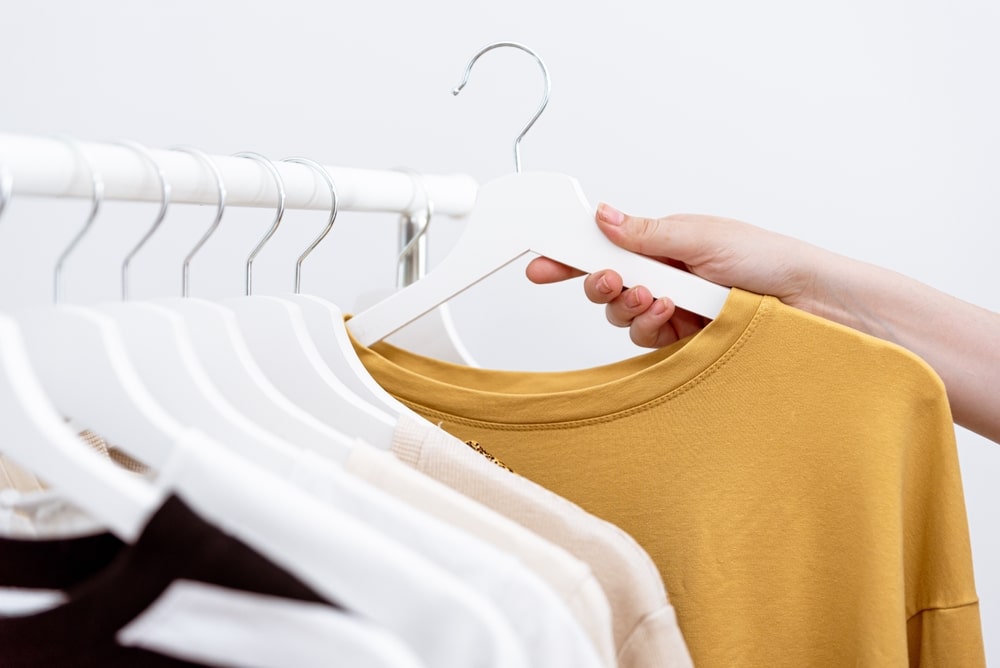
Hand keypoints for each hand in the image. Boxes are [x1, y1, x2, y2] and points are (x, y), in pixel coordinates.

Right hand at [526, 204, 817, 347]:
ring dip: (631, 305)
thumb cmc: (771, 260)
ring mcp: (674, 311)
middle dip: (601, 283)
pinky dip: (651, 326)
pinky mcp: (684, 342)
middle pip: (607, 284)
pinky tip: (671, 315)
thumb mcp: (702, 235)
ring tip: (657, 297)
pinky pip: (646, 339)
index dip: (570, 256)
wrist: (812, 304)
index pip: (607, 247)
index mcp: (667, 244)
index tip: (540, 264)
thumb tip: (603, 215)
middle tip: (611, 280)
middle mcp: (666, 277)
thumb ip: (646, 232)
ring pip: (622, 315)